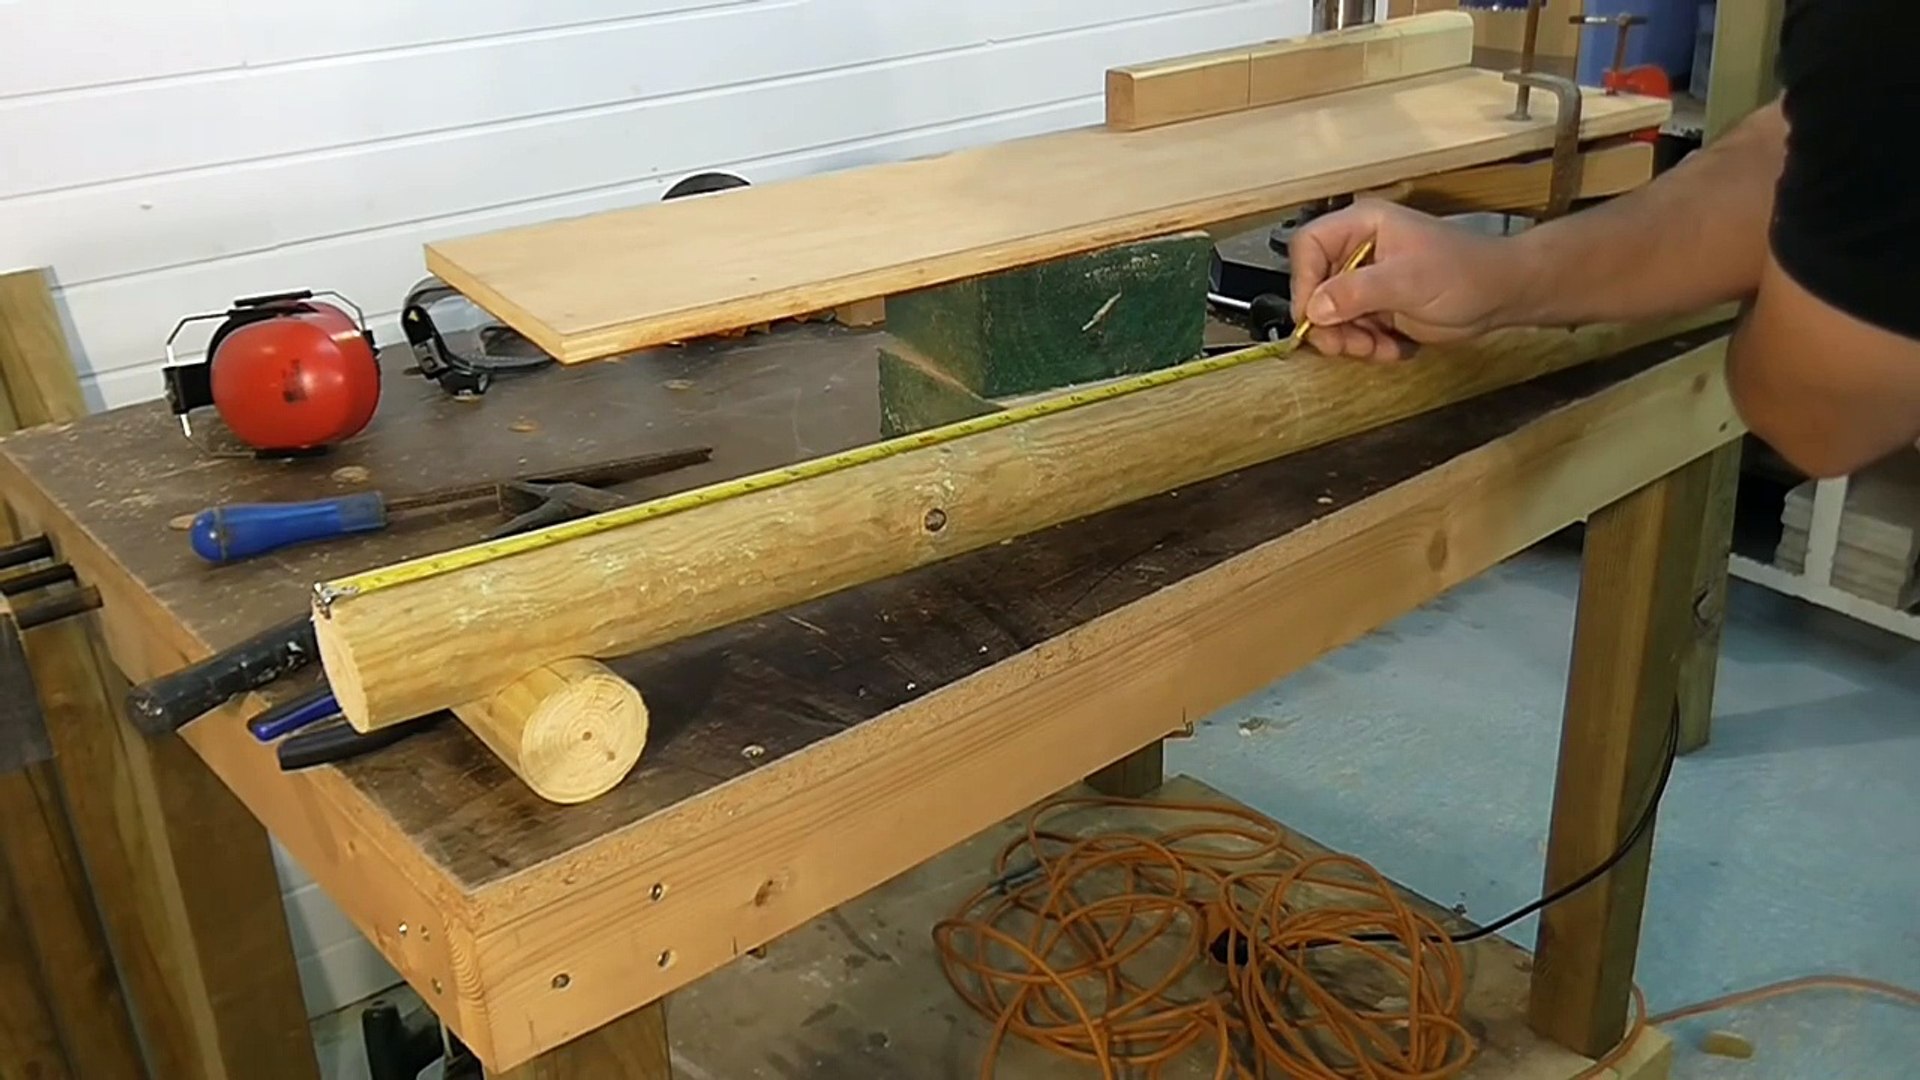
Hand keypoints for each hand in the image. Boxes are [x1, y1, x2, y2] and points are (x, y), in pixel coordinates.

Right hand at [1289, 199, 1529, 360]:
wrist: (1501, 295)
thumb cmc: (1466, 272)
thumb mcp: (1408, 280)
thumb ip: (1357, 292)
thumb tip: (1314, 308)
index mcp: (1362, 225)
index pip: (1308, 247)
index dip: (1303, 282)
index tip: (1313, 315)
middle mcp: (1358, 250)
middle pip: (1313, 287)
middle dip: (1328, 322)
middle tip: (1347, 345)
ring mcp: (1366, 280)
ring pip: (1330, 315)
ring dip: (1349, 340)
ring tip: (1377, 348)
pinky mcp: (1376, 306)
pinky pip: (1351, 331)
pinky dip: (1366, 346)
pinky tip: (1392, 348)